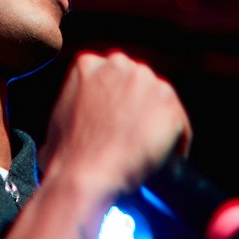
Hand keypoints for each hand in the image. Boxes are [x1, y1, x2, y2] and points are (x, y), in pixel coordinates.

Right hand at [38, 50, 191, 200]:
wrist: (84, 175)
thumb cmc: (65, 157)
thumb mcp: (58, 117)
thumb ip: (76, 105)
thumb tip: (85, 122)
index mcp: (88, 64)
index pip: (114, 78)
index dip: (118, 103)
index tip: (118, 123)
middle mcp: (120, 64)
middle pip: (140, 85)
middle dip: (140, 109)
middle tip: (135, 139)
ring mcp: (147, 82)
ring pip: (162, 104)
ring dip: (159, 126)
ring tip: (153, 153)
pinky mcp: (170, 104)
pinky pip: (180, 126)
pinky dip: (176, 144)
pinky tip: (167, 162)